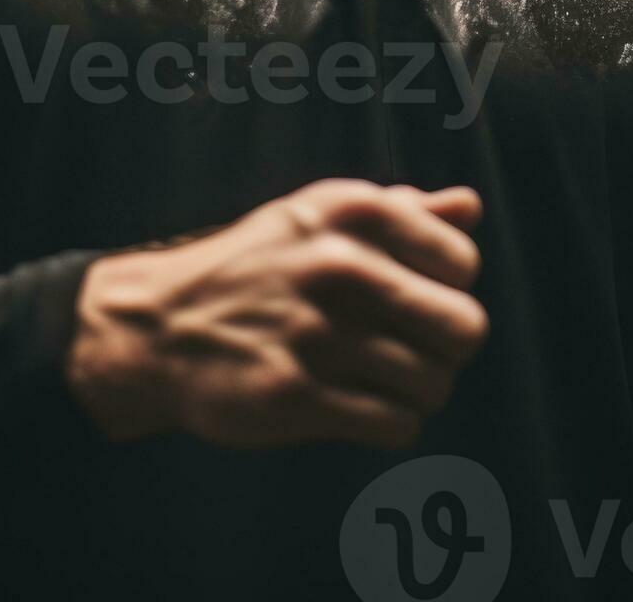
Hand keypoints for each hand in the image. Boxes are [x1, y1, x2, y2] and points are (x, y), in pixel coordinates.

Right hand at [65, 178, 486, 449]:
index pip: (463, 262)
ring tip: (382, 377)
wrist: (162, 324)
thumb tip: (470, 207)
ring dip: (416, 388)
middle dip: (447, 345)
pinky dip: (390, 422)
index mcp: (353, 212)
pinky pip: (397, 425)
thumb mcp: (319, 214)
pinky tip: (361, 404)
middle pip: (464, 328)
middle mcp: (341, 266)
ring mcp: (320, 334)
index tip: (417, 294)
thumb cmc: (258, 265)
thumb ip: (402, 210)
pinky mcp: (299, 396)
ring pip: (434, 383)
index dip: (449, 285)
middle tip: (414, 345)